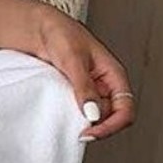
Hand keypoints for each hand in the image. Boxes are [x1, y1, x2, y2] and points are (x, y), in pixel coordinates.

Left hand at [35, 10, 136, 142]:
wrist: (37, 28)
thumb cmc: (60, 34)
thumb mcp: (73, 59)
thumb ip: (84, 87)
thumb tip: (93, 113)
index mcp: (114, 75)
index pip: (125, 110)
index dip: (111, 126)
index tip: (89, 133)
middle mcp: (106, 85)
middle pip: (111, 118)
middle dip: (96, 127)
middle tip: (76, 132)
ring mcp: (90, 90)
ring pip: (94, 117)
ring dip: (83, 123)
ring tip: (66, 123)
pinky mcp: (74, 93)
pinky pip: (78, 111)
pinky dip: (71, 118)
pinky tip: (61, 117)